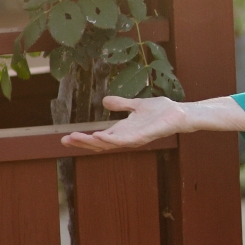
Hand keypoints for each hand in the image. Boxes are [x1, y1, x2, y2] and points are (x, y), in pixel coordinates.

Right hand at [61, 94, 184, 151]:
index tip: (65, 137)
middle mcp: (127, 137)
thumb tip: (105, 101)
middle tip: (64, 140)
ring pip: (110, 144)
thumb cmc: (161, 111)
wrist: (180, 112)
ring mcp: (135, 138)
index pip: (99, 138)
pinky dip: (111, 140)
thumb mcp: (135, 105)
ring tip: (76, 138)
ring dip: (92, 142)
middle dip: (82, 143)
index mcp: (123, 131)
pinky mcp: (145, 136)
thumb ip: (121, 104)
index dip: (83, 138)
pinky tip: (99, 136)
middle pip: (100, 144)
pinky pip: (125, 141)